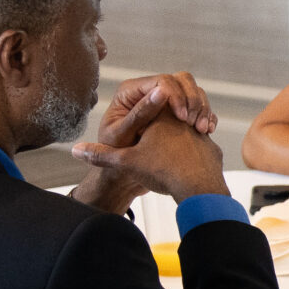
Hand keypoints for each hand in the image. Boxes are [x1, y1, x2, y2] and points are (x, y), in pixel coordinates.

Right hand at [72, 102, 227, 205]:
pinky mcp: (212, 147)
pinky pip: (203, 141)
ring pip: (191, 124)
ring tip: (169, 153)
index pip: (155, 99)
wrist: (199, 190)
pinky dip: (194, 149)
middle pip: (173, 109)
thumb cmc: (162, 171)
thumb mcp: (125, 162)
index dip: (146, 111)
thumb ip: (101, 155)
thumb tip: (76, 151)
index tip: (142, 129)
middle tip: (156, 141)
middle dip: (163, 123)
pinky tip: (184, 163)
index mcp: (163, 115)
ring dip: (179, 135)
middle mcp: (185, 118)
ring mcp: (202, 132)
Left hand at [98, 73, 215, 144]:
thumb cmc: (115, 153)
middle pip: (182, 81)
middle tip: (192, 123)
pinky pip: (198, 106)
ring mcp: (165, 101)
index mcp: (131, 91)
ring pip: (194, 91)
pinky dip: (206, 116)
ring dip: (202, 109)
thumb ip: (140, 113)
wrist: (122, 173)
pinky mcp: (177, 113)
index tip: (183, 119)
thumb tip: (161, 93)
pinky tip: (206, 132)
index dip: (177, 97)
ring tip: (202, 130)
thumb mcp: (123, 134)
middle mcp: (149, 91)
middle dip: (193, 100)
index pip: (163, 82)